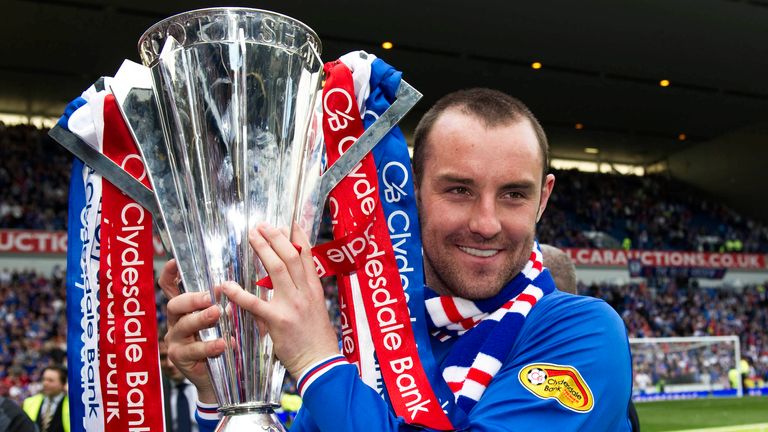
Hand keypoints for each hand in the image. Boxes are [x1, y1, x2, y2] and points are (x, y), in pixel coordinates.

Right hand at [158, 260, 225, 403]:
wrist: (222, 376)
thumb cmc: (225, 341)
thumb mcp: (228, 320)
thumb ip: (229, 305)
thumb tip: (236, 288)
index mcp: (186, 309)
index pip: (170, 288)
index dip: (169, 274)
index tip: (173, 262)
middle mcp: (176, 322)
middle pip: (175, 304)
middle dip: (191, 299)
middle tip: (209, 297)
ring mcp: (176, 340)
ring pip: (183, 326)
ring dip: (201, 319)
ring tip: (217, 314)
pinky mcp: (180, 357)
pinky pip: (193, 350)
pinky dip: (209, 345)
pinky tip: (224, 343)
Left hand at [221, 224, 339, 378]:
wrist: (320, 362)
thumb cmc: (316, 338)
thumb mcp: (315, 309)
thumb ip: (301, 293)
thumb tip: (288, 279)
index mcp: (314, 289)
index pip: (307, 256)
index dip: (298, 237)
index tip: (289, 222)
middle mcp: (305, 292)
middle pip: (291, 256)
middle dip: (276, 237)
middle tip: (261, 225)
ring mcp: (292, 305)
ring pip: (278, 269)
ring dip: (263, 250)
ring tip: (251, 237)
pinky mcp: (278, 321)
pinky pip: (256, 303)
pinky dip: (239, 293)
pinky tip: (226, 285)